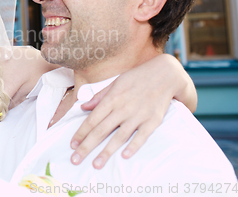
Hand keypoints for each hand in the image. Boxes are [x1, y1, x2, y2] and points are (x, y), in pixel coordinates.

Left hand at [69, 54, 195, 168]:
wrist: (165, 74)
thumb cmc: (136, 78)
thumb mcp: (115, 83)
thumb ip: (99, 97)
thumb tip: (83, 107)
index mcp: (111, 99)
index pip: (92, 120)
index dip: (81, 133)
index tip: (72, 145)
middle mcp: (122, 108)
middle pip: (101, 131)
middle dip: (87, 146)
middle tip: (76, 160)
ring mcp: (138, 115)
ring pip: (119, 137)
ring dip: (107, 151)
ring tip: (96, 164)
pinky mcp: (153, 120)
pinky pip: (142, 136)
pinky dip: (133, 146)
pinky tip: (125, 156)